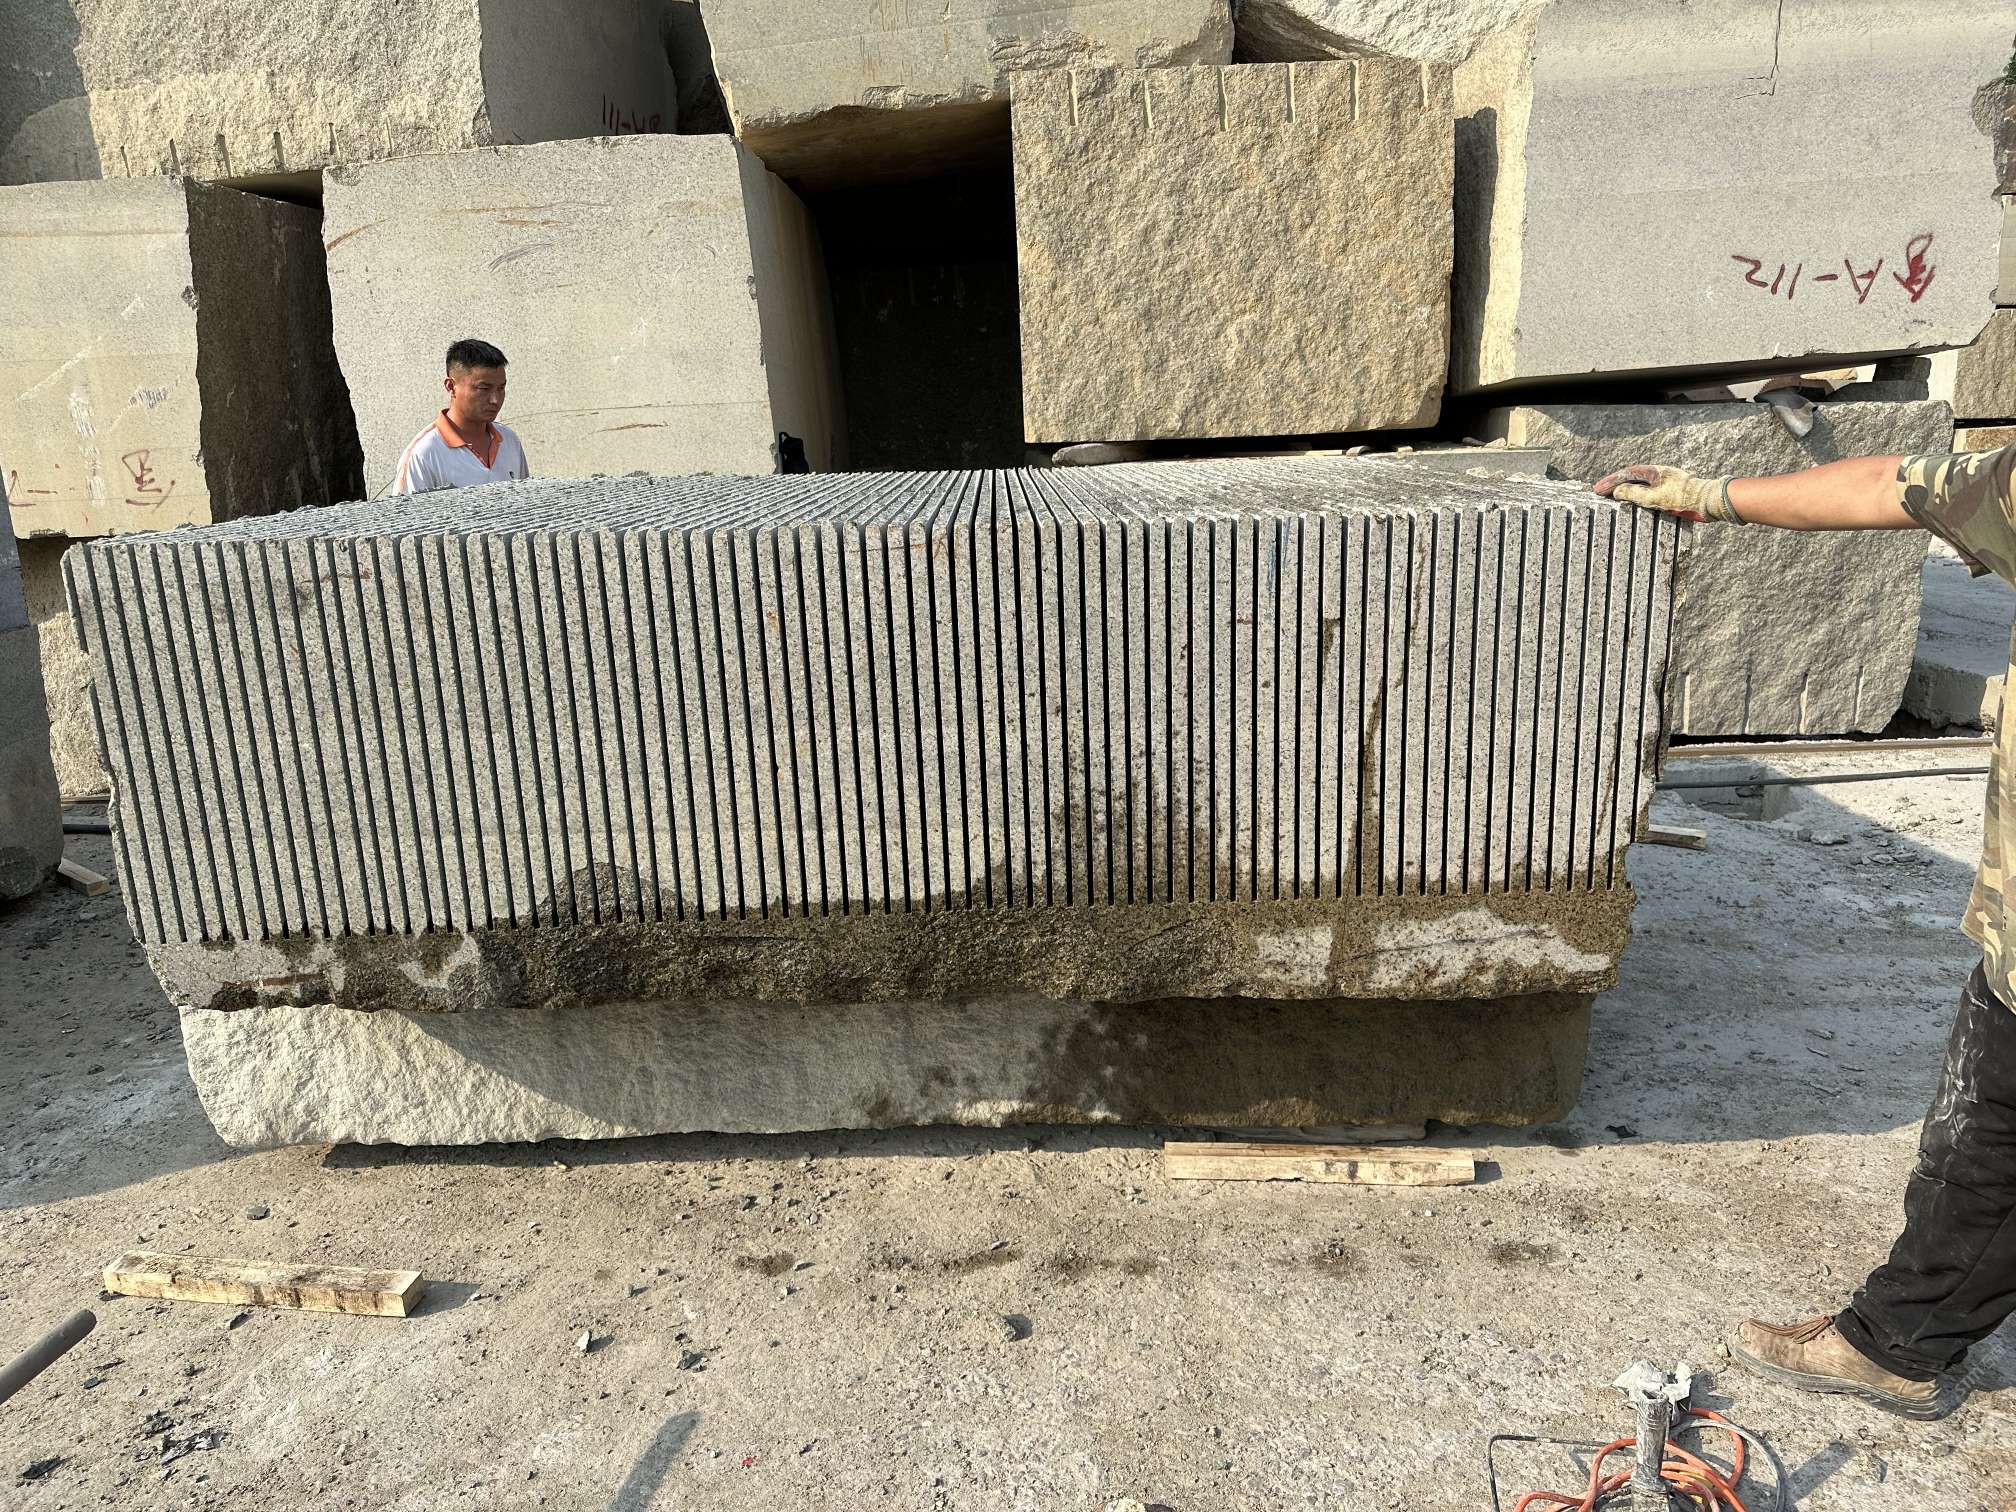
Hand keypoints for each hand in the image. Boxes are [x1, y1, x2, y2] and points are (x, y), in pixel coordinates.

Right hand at [1592, 464, 1742, 522]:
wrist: (1709, 502)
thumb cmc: (1684, 498)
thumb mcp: (1654, 498)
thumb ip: (1634, 494)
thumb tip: (1618, 491)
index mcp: (1654, 471)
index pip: (1626, 474)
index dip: (1610, 481)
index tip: (1597, 489)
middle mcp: (1659, 474)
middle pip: (1632, 477)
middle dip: (1615, 484)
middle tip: (1600, 492)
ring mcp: (1665, 482)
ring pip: (1640, 484)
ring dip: (1625, 490)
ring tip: (1613, 498)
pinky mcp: (1671, 492)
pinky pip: (1648, 491)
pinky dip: (1636, 495)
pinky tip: (1634, 503)